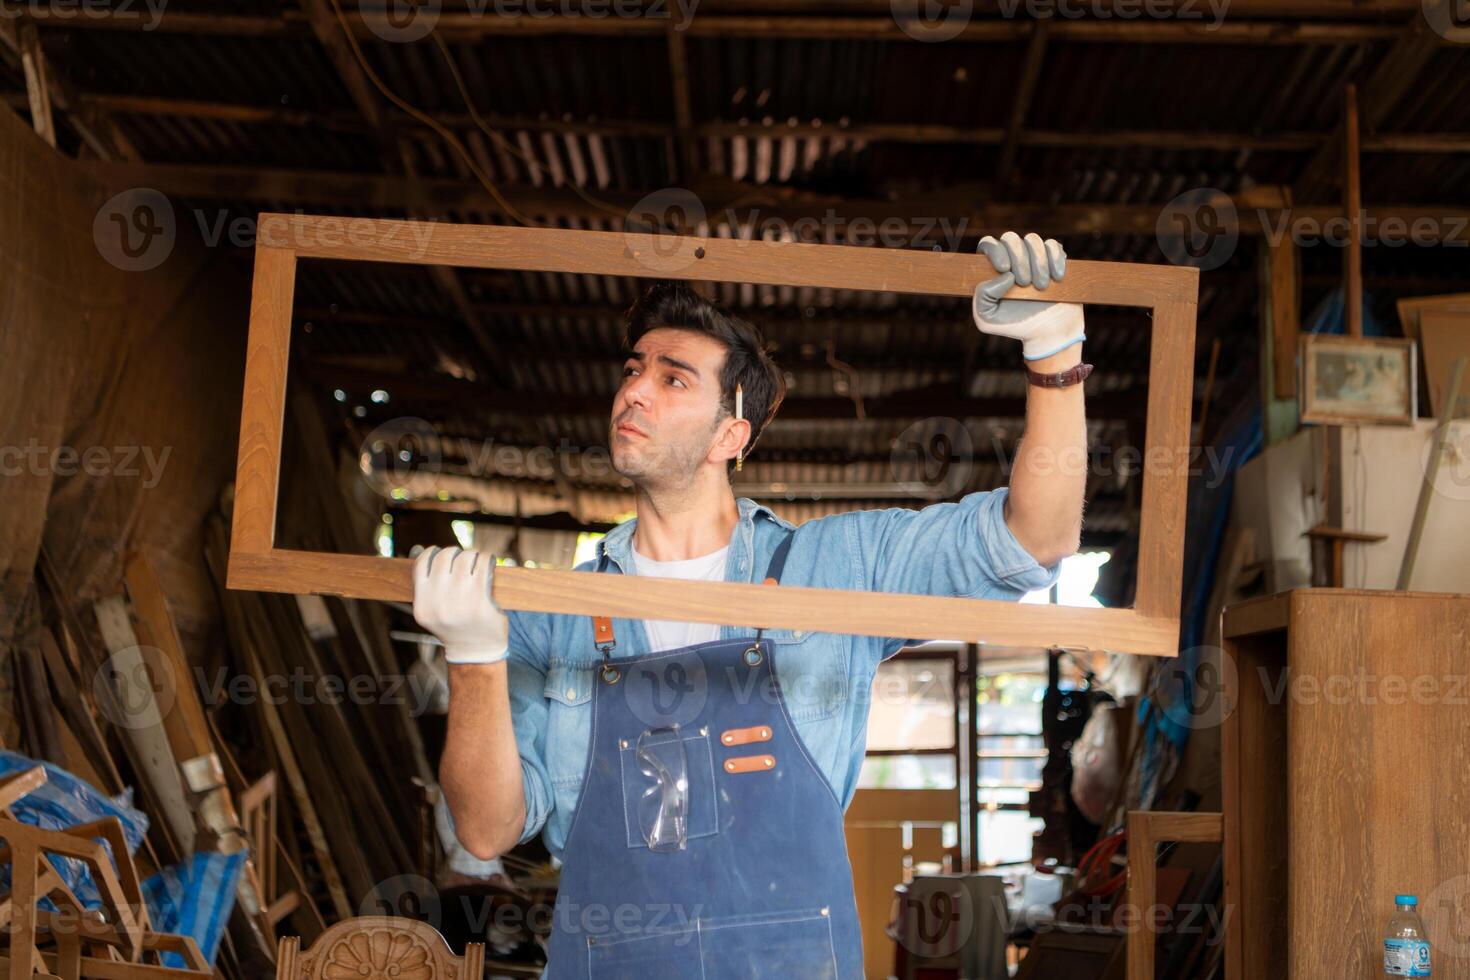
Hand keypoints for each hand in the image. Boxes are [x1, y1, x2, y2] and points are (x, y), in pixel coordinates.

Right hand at [412, 546, 508, 664]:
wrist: (476, 652)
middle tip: (463, 560)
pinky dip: (487, 559)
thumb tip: (417, 547)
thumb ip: (425, 581)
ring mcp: (459, 601)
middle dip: (454, 553)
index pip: (420, 564)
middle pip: (443, 557)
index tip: (443, 557)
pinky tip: (489, 564)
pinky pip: (483, 565)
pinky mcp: (481, 600)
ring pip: (464, 558)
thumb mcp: (432, 608)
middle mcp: (437, 603)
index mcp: (421, 606)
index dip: (432, 554)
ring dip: (472, 555)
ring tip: (476, 562)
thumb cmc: (454, 625)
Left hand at [973, 231, 1084, 361]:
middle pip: (1011, 238)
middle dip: (1019, 259)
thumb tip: (1003, 274)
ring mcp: (1033, 257)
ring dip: (1038, 263)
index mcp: (992, 269)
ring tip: (1040, 286)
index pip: (988, 244)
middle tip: (1024, 283)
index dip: (995, 251)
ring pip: (1033, 240)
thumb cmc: (1014, 325)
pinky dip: (1055, 260)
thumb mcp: (987, 318)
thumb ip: (982, 297)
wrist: (1048, 332)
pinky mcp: (1054, 258)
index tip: (1004, 269)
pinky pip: (1053, 246)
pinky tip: (1055, 278)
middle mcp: (1012, 258)